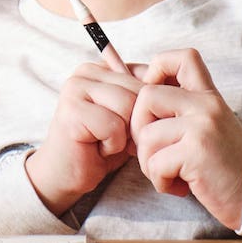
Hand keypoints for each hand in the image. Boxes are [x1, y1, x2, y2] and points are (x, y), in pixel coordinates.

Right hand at [25, 52, 142, 217]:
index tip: (129, 125)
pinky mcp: (71, 111)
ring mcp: (74, 89)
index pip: (144, 75)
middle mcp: (85, 72)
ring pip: (127, 106)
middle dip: (136, 122)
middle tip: (119, 138)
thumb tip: (174, 84)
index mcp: (99, 68)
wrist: (67, 174)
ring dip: (125, 134)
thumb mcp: (128, 116)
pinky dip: (112, 145)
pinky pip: (113, 126)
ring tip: (107, 141)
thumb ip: (142, 96)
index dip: (146, 108)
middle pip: (138, 91)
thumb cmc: (101, 145)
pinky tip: (97, 148)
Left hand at [128, 48, 241, 229]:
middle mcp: (207, 105)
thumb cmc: (223, 167)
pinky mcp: (197, 152)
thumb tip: (135, 105)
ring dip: (148, 163)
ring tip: (168, 174)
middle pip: (146, 96)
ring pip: (145, 135)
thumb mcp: (207, 128)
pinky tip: (179, 186)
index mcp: (209, 97)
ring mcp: (202, 127)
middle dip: (138, 129)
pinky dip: (160, 181)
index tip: (153, 100)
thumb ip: (181, 112)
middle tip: (153, 152)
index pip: (183, 57)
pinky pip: (155, 163)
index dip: (157, 69)